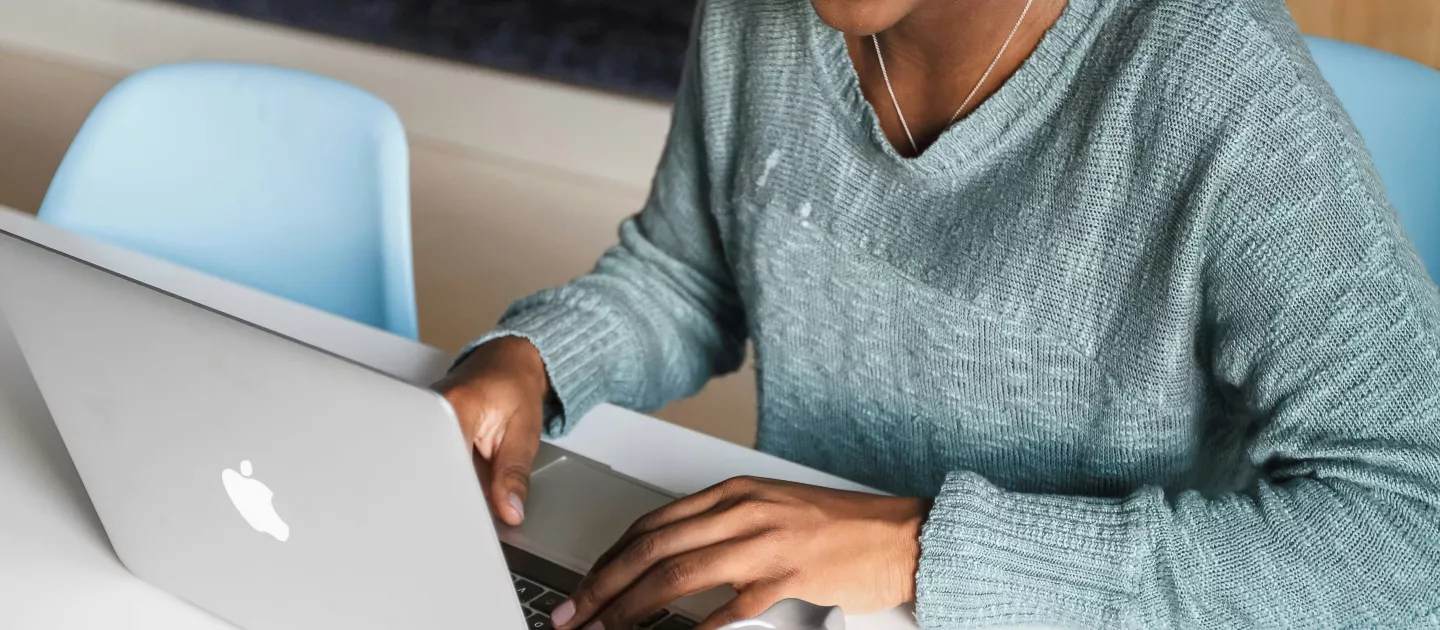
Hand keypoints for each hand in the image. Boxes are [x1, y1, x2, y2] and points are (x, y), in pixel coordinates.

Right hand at [432, 336, 550, 525]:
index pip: (446, 465)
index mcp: (455, 407)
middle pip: (430, 470)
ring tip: (469, 485)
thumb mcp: (525, 433)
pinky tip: (461, 475)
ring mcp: (421, 417)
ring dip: (450, 484)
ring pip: (429, 467)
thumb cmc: (516, 387)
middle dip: (453, 496)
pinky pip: (431, 458)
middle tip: (473, 512)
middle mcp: (429, 410)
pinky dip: (448, 473)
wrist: (509, 362)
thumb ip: (514, 474)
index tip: (474, 518)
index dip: (460, 498)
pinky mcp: (422, 425)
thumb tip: (509, 511)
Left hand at [550, 476, 927, 629]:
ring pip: (675, 574)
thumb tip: (668, 558)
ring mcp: (764, 543)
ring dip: (629, 608)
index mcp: (735, 493)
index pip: (652, 523)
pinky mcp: (788, 577)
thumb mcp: (772, 512)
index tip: (585, 585)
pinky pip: (726, 608)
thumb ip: (722, 529)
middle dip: (603, 585)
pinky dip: (691, 629)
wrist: (901, 535)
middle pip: (651, 548)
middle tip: (574, 614)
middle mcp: (742, 511)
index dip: (609, 557)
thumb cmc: (842, 529)